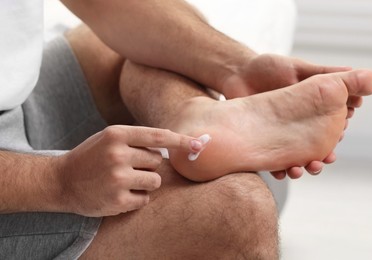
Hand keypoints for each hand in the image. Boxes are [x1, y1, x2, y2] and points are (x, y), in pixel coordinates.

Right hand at [55, 125, 202, 216]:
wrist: (61, 180)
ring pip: (155, 181)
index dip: (182, 140)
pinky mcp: (117, 200)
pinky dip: (137, 198)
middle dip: (148, 165)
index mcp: (117, 134)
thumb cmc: (91, 156)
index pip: (159, 136)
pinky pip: (145, 198)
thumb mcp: (110, 138)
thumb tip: (172, 144)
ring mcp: (117, 178)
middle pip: (158, 161)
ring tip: (124, 181)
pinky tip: (119, 194)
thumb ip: (138, 139)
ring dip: (145, 182)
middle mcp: (118, 154)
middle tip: (128, 167)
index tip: (200, 145)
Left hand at [221, 54, 352, 178]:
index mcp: (311, 107)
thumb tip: (357, 75)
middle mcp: (298, 124)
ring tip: (302, 169)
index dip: (337, 131)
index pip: (331, 124)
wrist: (235, 73)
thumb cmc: (267, 67)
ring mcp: (280, 134)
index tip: (340, 135)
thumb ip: (324, 73)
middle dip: (323, 154)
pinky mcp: (263, 142)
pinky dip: (279, 169)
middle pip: (316, 145)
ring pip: (297, 156)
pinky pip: (272, 160)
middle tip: (326, 159)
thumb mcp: (298, 68)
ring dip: (303, 166)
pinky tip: (281, 172)